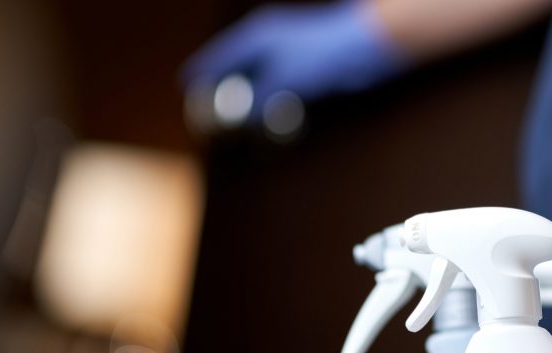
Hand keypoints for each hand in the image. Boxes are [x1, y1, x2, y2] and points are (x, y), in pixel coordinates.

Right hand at [181, 1, 404, 107]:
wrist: (366, 47)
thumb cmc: (323, 56)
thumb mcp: (283, 81)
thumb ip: (257, 99)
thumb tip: (238, 117)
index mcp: (256, 36)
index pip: (219, 56)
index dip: (200, 72)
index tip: (184, 86)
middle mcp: (268, 40)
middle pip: (235, 66)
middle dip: (221, 87)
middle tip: (205, 109)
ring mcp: (287, 51)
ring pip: (257, 77)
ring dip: (246, 97)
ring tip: (231, 117)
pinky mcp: (305, 65)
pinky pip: (277, 84)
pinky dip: (268, 99)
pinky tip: (265, 114)